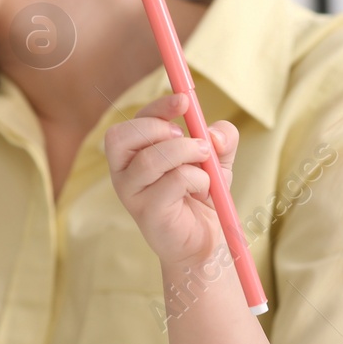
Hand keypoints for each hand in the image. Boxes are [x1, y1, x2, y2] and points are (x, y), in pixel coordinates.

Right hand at [105, 93, 237, 266]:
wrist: (204, 242)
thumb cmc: (202, 196)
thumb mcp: (216, 160)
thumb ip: (220, 139)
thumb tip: (214, 134)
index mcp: (133, 155)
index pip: (132, 122)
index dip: (157, 107)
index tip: (184, 101)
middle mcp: (124, 173)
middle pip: (121, 137)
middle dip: (159, 128)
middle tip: (191, 139)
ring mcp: (131, 195)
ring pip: (151, 159)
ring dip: (186, 154)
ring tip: (205, 168)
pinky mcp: (147, 213)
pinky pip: (173, 182)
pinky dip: (197, 180)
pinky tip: (202, 192)